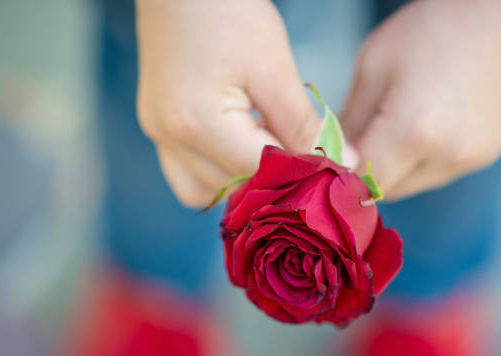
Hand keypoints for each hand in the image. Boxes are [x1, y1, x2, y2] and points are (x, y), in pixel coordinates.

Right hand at [136, 0, 323, 206]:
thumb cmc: (227, 11)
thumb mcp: (273, 68)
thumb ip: (304, 124)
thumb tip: (343, 163)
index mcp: (198, 123)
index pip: (262, 173)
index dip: (303, 175)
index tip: (333, 170)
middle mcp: (170, 138)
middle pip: (234, 189)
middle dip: (275, 180)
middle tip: (306, 158)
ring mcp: (158, 134)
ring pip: (206, 192)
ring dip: (242, 181)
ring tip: (270, 147)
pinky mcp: (157, 127)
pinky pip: (189, 173)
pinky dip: (220, 169)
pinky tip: (243, 142)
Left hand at [342, 0, 500, 200]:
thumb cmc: (433, 27)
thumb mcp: (373, 66)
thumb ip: (349, 123)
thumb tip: (334, 157)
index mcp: (413, 132)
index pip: (360, 183)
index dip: (340, 175)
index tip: (329, 158)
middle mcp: (447, 157)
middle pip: (388, 190)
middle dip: (366, 171)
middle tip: (361, 135)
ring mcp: (472, 159)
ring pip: (414, 184)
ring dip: (396, 166)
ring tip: (400, 120)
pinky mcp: (488, 154)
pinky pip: (440, 172)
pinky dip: (423, 158)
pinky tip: (429, 120)